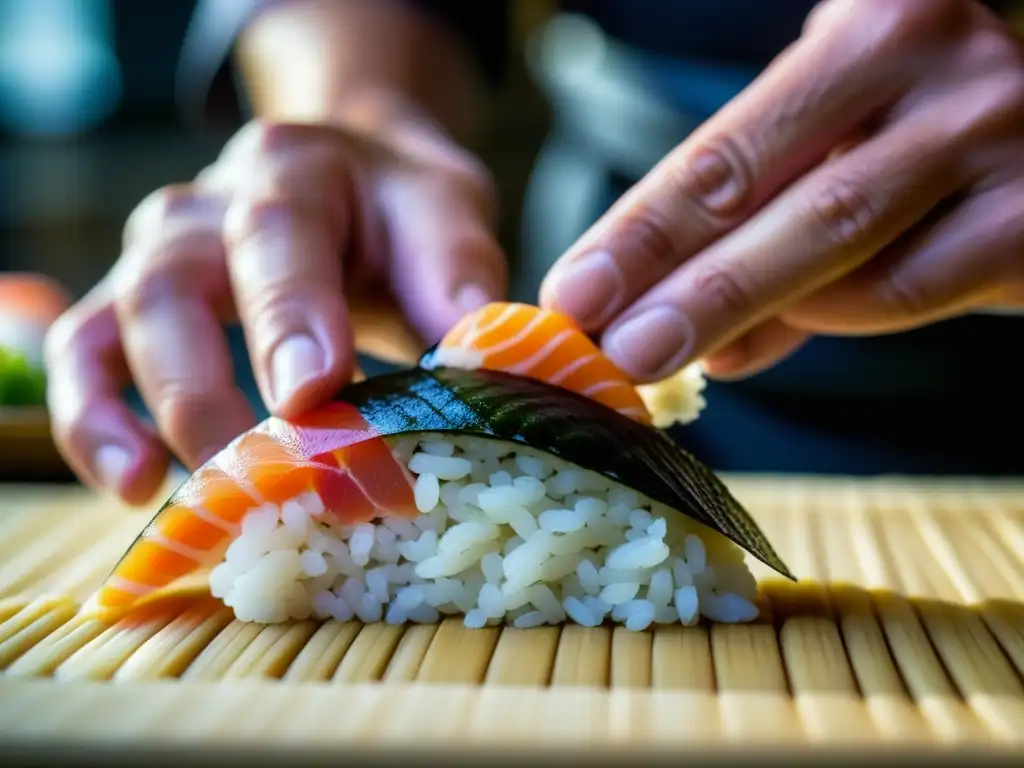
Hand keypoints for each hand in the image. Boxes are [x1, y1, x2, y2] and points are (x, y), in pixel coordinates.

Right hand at [46, 108, 505, 503]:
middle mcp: (206, 206)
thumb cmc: (399, 207)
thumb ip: (454, 270)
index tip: (314, 393)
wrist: (354, 177)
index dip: (289, 315)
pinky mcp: (132, 302)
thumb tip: (472, 357)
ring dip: (146, 414)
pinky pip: (85, 353)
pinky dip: (95, 420)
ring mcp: (158, 253)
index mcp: (294, 169)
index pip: (278, 232)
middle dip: (206, 384)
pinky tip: (133, 484)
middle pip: (174, 285)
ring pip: (118, 322)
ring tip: (185, 496)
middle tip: (257, 470)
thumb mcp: (446, 210)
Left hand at [540, 0, 1023, 381]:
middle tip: (603, 347)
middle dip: (669, 280)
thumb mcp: (837, 152)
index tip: (571, 294)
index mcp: (866, 25)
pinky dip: (830, 320)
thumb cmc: (928, 146)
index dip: (638, 229)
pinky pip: (905, 286)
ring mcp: (996, 132)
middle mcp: (933, 59)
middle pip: (762, 188)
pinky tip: (766, 342)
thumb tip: (706, 347)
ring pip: (831, 241)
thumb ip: (767, 238)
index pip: (721, 147)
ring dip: (731, 310)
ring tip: (656, 356)